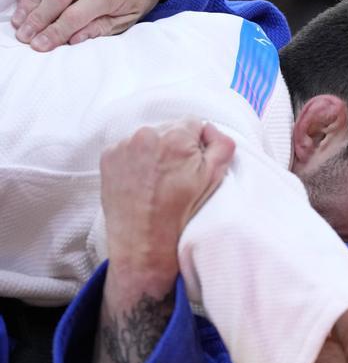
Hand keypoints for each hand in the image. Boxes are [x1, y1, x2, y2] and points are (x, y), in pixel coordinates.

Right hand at [12, 0, 170, 50]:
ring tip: (19, 22)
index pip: (74, 15)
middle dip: (37, 19)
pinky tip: (24, 3)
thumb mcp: (126, 20)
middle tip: (24, 36)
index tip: (40, 45)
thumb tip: (72, 41)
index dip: (55, 32)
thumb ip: (100, 29)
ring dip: (30, 4)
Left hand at [100, 119, 233, 283]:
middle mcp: (147, 134)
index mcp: (176, 136)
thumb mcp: (214, 178)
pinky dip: (135, 160)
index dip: (198, 144)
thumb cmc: (180, 211)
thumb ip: (222, 144)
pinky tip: (142, 181)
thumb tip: (212, 131)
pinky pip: (128, 148)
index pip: (194, 123)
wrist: (144, 239)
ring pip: (148, 138)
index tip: (194, 164)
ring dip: (154, 152)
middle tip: (176, 175)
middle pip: (170, 129)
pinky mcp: (109, 156)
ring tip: (157, 180)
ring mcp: (124, 144)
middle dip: (175, 146)